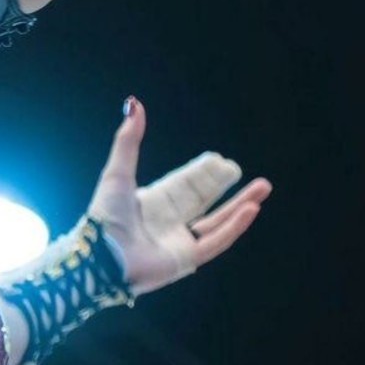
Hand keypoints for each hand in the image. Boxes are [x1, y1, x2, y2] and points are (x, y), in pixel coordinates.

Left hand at [87, 100, 272, 296]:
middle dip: (223, 186)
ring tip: (263, 188)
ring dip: (240, 205)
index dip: (203, 174)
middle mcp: (167, 223)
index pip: (185, 186)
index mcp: (152, 204)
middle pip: (203, 201)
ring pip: (217, 221)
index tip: (219, 160)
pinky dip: (234, 226)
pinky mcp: (185, 260)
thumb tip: (133, 103)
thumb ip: (128, 140)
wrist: (101, 256)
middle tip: (239, 170)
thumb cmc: (104, 217)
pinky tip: (251, 209)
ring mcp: (178, 243)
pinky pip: (216, 242)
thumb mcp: (117, 172)